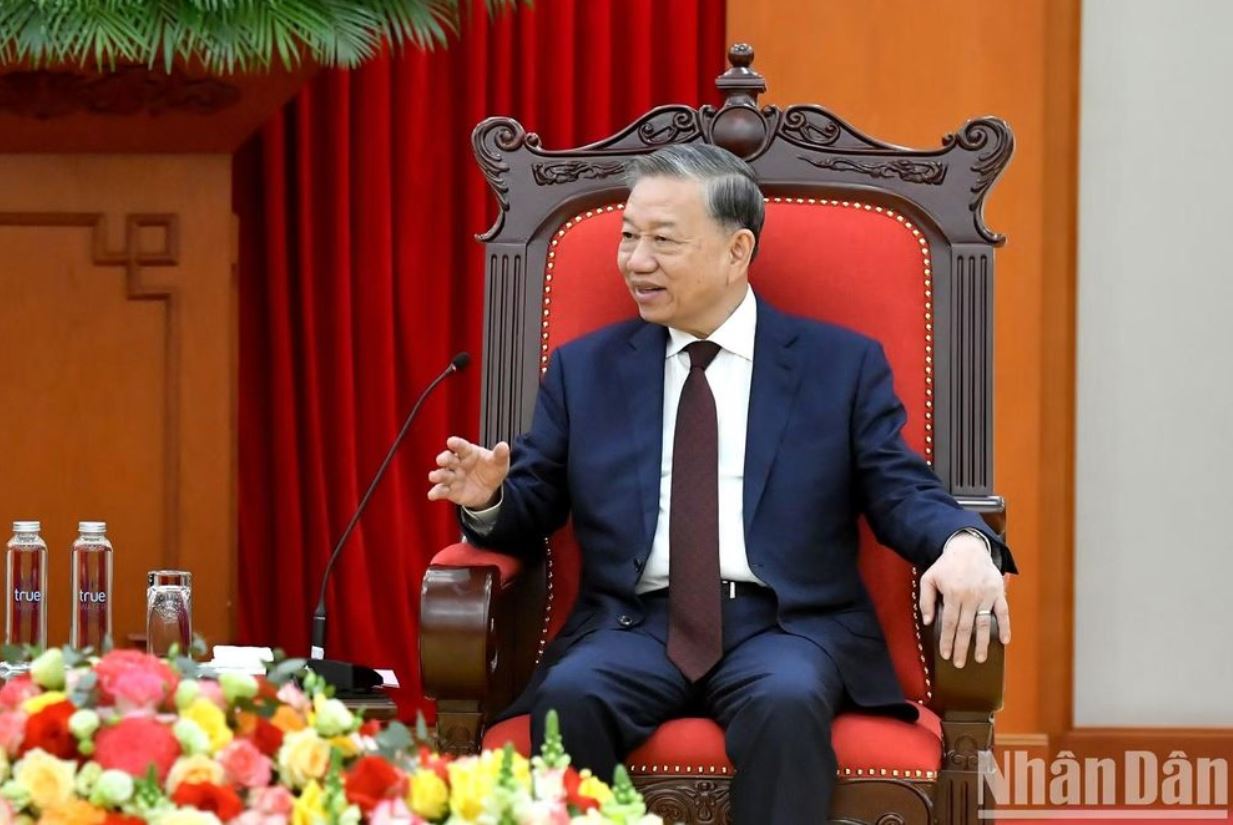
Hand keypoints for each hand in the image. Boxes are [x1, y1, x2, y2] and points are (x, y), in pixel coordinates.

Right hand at [426, 436, 509, 508]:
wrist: (489, 489)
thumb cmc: (491, 470)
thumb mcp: (499, 463)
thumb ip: (500, 455)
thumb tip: (504, 445)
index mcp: (468, 453)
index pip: (461, 447)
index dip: (456, 444)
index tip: (451, 441)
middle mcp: (457, 463)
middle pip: (448, 459)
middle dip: (444, 459)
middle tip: (441, 460)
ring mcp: (452, 477)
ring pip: (442, 474)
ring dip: (438, 475)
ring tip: (434, 476)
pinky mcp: (450, 490)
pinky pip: (441, 491)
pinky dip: (436, 492)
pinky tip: (432, 495)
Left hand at [919, 532, 1009, 667]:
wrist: (968, 548)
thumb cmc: (946, 565)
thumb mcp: (929, 578)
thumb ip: (926, 599)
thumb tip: (927, 621)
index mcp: (953, 594)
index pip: (949, 623)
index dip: (947, 640)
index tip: (945, 655)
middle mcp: (970, 597)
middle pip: (965, 628)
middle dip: (962, 647)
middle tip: (959, 664)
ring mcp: (986, 595)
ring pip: (984, 623)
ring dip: (983, 643)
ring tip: (980, 658)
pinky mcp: (998, 592)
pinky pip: (1003, 612)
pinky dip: (1005, 626)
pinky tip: (1005, 641)